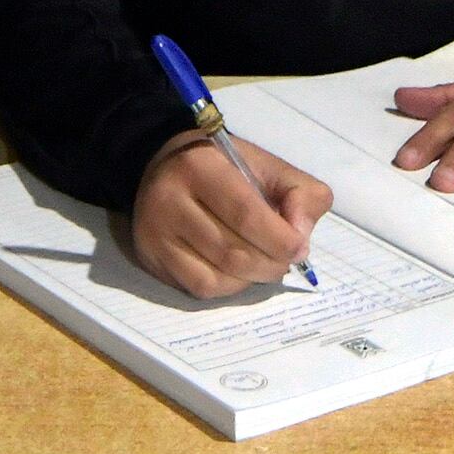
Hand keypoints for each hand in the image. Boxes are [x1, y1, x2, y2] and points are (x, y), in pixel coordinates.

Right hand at [123, 130, 331, 299]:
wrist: (164, 166)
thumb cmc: (224, 167)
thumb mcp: (267, 165)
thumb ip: (300, 193)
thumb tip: (301, 236)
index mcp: (200, 167)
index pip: (245, 213)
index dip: (280, 239)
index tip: (300, 247)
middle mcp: (169, 200)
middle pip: (233, 252)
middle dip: (271, 264)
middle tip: (285, 260)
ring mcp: (156, 233)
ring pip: (217, 276)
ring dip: (253, 278)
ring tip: (264, 263)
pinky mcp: (152, 258)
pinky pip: (200, 288)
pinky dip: (230, 287)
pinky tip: (238, 272)